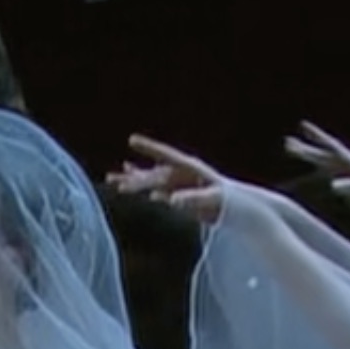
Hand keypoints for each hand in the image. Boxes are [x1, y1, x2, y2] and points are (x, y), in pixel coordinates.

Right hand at [109, 136, 238, 227]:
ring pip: (150, 180)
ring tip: (111, 179)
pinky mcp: (177, 193)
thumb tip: (172, 200)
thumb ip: (193, 199)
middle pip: (153, 174)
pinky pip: (155, 188)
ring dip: (132, 180)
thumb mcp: (212, 199)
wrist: (238, 208)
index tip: (131, 140)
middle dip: (133, 178)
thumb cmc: (230, 201)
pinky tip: (128, 184)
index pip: (166, 155)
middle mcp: (181, 172)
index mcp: (190, 167)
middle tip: (112, 181)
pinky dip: (142, 187)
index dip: (149, 148)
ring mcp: (178, 182)